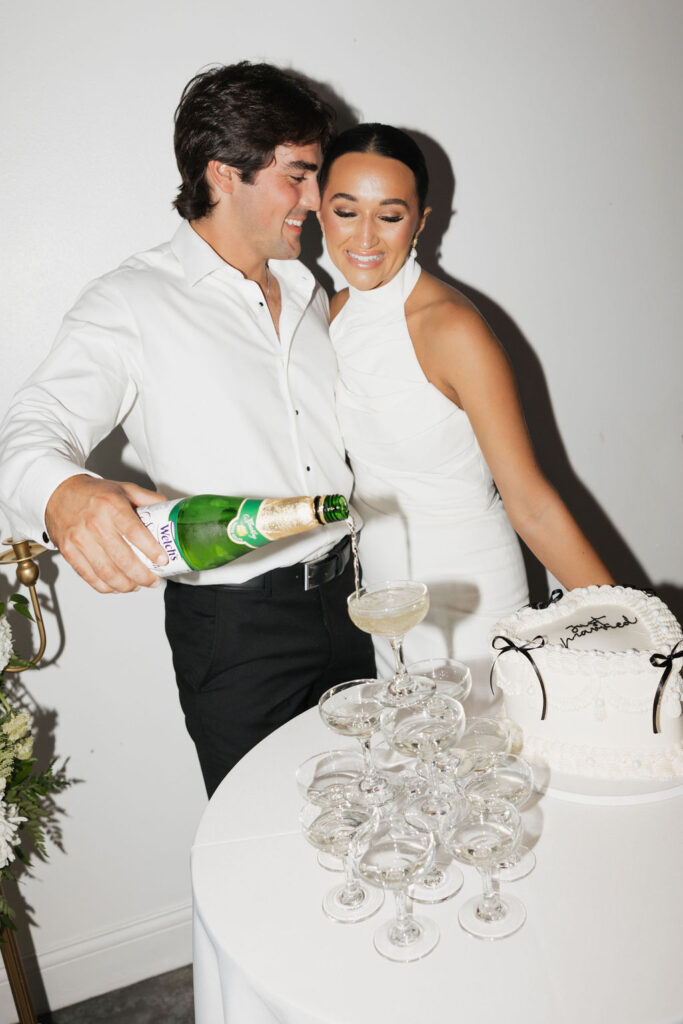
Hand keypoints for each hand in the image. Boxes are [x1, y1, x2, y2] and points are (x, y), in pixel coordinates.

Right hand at [45, 475, 169, 593]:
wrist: (57, 493)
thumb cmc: (92, 492)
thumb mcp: (123, 488)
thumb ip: (148, 499)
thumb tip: (170, 509)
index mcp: (111, 506)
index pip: (135, 532)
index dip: (151, 550)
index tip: (163, 561)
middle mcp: (95, 523)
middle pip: (123, 559)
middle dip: (143, 576)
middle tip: (154, 580)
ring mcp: (80, 539)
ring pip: (107, 573)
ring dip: (126, 585)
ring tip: (138, 586)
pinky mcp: (69, 551)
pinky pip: (89, 576)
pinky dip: (106, 587)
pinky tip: (117, 587)